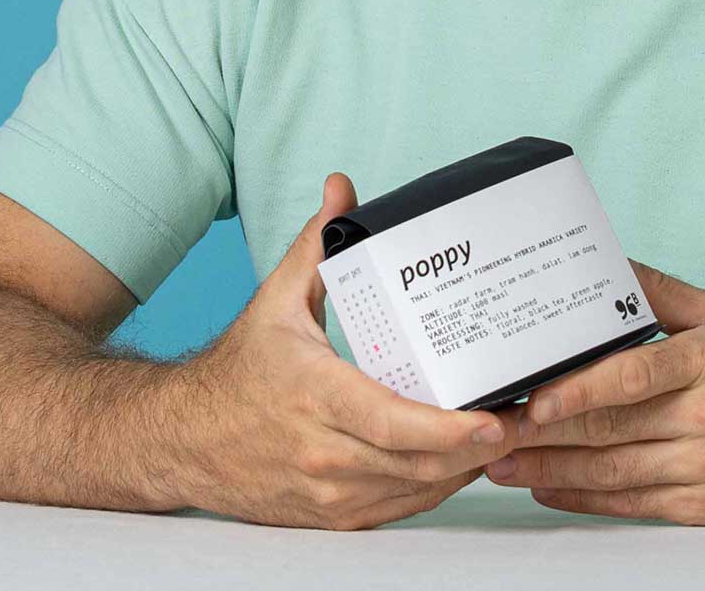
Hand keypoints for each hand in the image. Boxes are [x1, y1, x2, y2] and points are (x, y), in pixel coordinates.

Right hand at [171, 172, 516, 529]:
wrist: (178, 440)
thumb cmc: (235, 370)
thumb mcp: (275, 301)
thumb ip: (317, 244)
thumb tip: (343, 189)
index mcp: (314, 393)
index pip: (392, 423)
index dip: (449, 430)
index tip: (493, 420)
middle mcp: (322, 451)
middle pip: (417, 463)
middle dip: (480, 449)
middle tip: (526, 419)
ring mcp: (326, 491)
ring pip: (414, 491)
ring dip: (465, 470)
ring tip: (508, 436)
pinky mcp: (329, 515)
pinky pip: (397, 509)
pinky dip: (435, 489)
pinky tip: (462, 462)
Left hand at [481, 258, 704, 524]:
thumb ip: (661, 293)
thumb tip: (604, 262)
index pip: (633, 376)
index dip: (578, 392)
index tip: (533, 399)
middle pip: (611, 429)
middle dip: (543, 433)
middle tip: (493, 428)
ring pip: (613, 473)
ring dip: (550, 471)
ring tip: (503, 462)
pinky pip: (632, 506)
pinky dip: (584, 498)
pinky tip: (548, 487)